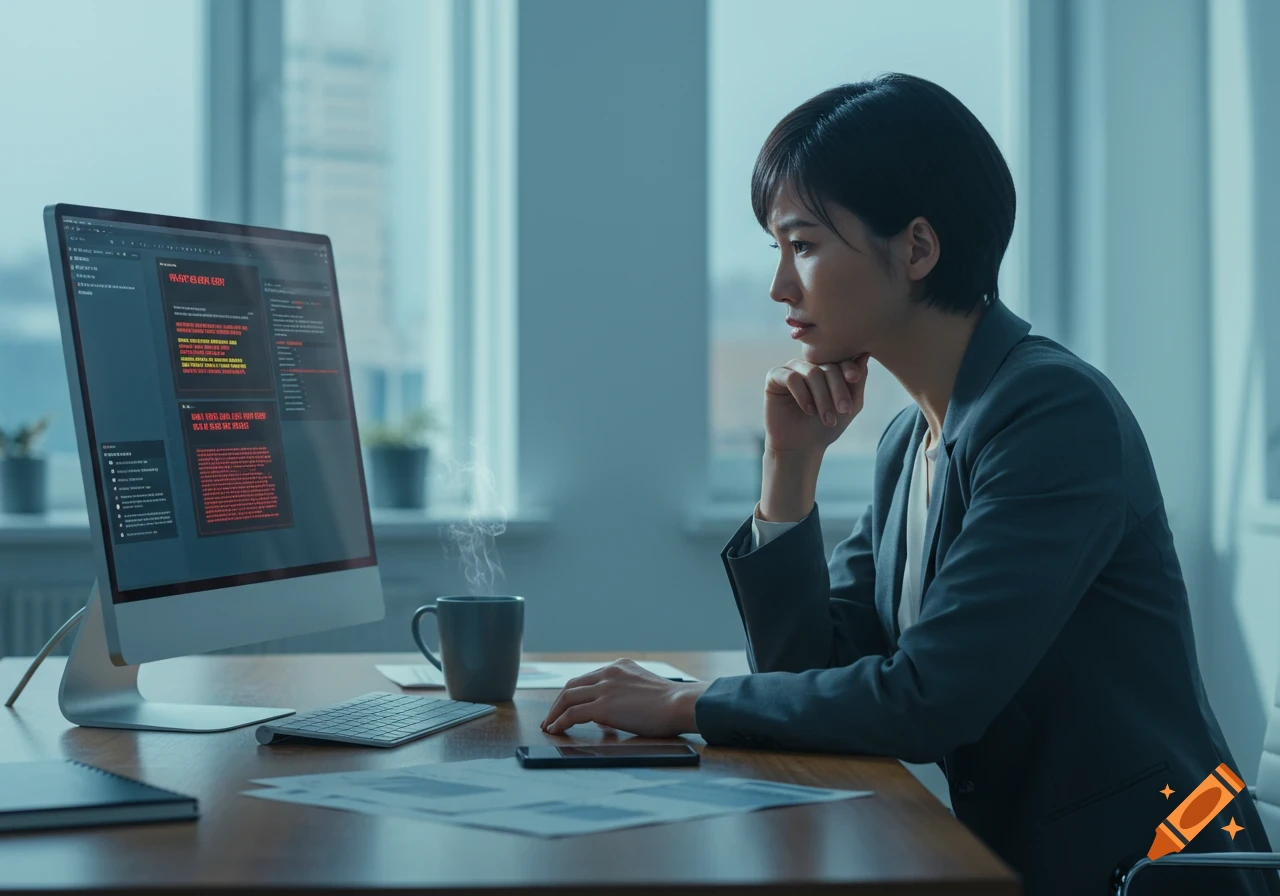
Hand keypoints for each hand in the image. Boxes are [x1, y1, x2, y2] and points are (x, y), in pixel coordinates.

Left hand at [540, 658, 711, 736]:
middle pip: (572, 685)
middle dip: (559, 702)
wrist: (679, 704)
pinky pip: (572, 713)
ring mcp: (605, 687)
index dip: (574, 693)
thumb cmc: (670, 704)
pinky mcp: (603, 706)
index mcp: (620, 666)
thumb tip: (603, 718)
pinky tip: (555, 730)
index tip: (566, 705)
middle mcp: (609, 672)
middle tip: (552, 716)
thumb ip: (621, 698)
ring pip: (568, 697)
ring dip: (555, 712)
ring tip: (549, 726)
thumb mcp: (642, 692)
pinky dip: (560, 722)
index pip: (588, 678)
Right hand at [764, 353, 869, 455]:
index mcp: (826, 369)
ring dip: (822, 396)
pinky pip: (791, 377)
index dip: (849, 368)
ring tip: (827, 418)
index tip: (855, 379)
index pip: (840, 360)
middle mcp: (809, 366)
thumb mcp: (850, 405)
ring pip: (811, 372)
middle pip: (828, 367)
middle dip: (838, 390)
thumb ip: (858, 381)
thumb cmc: (826, 427)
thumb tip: (865, 354)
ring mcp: (791, 369)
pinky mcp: (774, 377)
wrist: (802, 447)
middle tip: (844, 411)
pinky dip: (802, 394)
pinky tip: (808, 410)